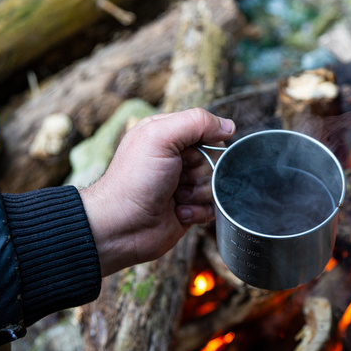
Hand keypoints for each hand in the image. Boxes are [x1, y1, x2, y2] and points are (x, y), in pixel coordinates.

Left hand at [80, 108, 234, 275]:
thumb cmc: (134, 180)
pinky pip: (212, 207)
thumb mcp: (161, 137)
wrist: (121, 227)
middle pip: (215, 159)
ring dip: (200, 194)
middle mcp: (176, 158)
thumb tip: (229, 127)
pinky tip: (179, 213)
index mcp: (167, 135)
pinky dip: (199, 212)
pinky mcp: (188, 209)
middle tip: (179, 179)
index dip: (205, 143)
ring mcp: (183, 185)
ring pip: (216, 184)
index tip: (188, 154)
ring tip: (177, 198)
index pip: (206, 130)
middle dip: (202, 172)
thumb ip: (196, 123)